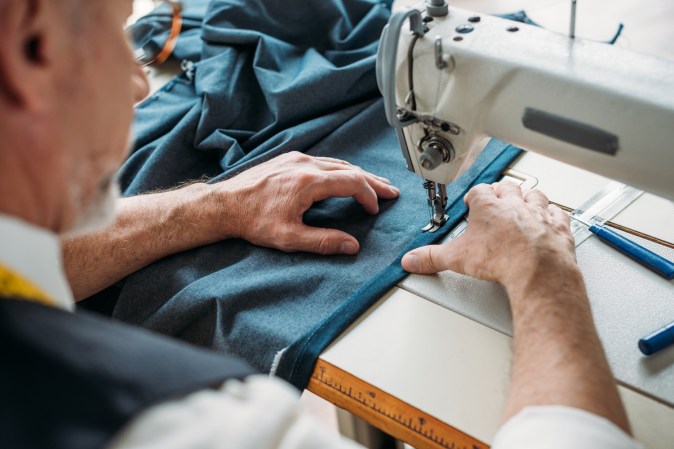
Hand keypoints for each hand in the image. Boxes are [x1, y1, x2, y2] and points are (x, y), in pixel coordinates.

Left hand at [217, 151, 398, 254]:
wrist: (225, 204)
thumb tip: (351, 246)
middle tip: (390, 191)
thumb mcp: (289, 238)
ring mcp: (296, 160)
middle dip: (372, 182)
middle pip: (349, 169)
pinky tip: (344, 178)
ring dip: (358, 175)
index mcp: (308, 182)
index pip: (352, 182)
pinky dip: (340, 170)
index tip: (375, 208)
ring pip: (337, 163)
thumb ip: (323, 242)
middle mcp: (305, 165)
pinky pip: (323, 161)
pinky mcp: (289, 160)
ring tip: (374, 184)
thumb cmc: (252, 220)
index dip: (369, 195)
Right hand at [401, 182, 576, 289]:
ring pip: (534, 194)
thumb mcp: (457, 258)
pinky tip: (551, 217)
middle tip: (496, 198)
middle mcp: (515, 205)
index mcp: (489, 206)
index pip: (479, 191)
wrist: (538, 269)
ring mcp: (539, 213)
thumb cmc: (502, 258)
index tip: (471, 202)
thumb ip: (431, 257)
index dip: (474, 195)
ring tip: (523, 202)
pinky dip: (554, 214)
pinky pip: (558, 212)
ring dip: (528, 197)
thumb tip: (412, 260)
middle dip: (500, 191)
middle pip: (507, 187)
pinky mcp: (558, 227)